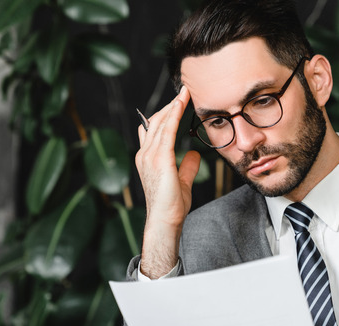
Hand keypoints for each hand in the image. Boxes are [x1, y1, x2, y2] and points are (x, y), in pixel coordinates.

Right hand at [134, 86, 200, 277]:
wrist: (165, 220)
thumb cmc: (171, 206)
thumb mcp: (181, 181)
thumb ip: (186, 167)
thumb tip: (193, 155)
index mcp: (148, 158)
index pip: (154, 129)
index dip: (166, 114)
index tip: (177, 102)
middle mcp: (145, 154)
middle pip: (155, 122)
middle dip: (170, 105)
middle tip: (185, 91)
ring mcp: (149, 156)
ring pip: (160, 123)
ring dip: (173, 105)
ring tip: (185, 92)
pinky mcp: (159, 159)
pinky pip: (167, 131)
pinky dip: (174, 114)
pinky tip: (181, 104)